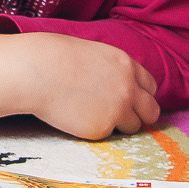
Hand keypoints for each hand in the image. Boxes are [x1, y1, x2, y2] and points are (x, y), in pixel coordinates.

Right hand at [22, 33, 159, 139]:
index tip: (130, 99)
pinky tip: (78, 116)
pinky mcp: (102, 129)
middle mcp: (128, 88)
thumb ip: (112, 69)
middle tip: (123, 116)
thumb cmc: (55, 57)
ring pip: (134, 126)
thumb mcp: (94, 53)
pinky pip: (108, 134)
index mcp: (126, 65)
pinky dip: (96, 128)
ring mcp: (117, 110)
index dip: (140, 94)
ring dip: (120, 123)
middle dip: (140, 115)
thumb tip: (116, 82)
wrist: (37, 72)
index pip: (151, 86)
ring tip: (94, 113)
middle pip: (152, 110)